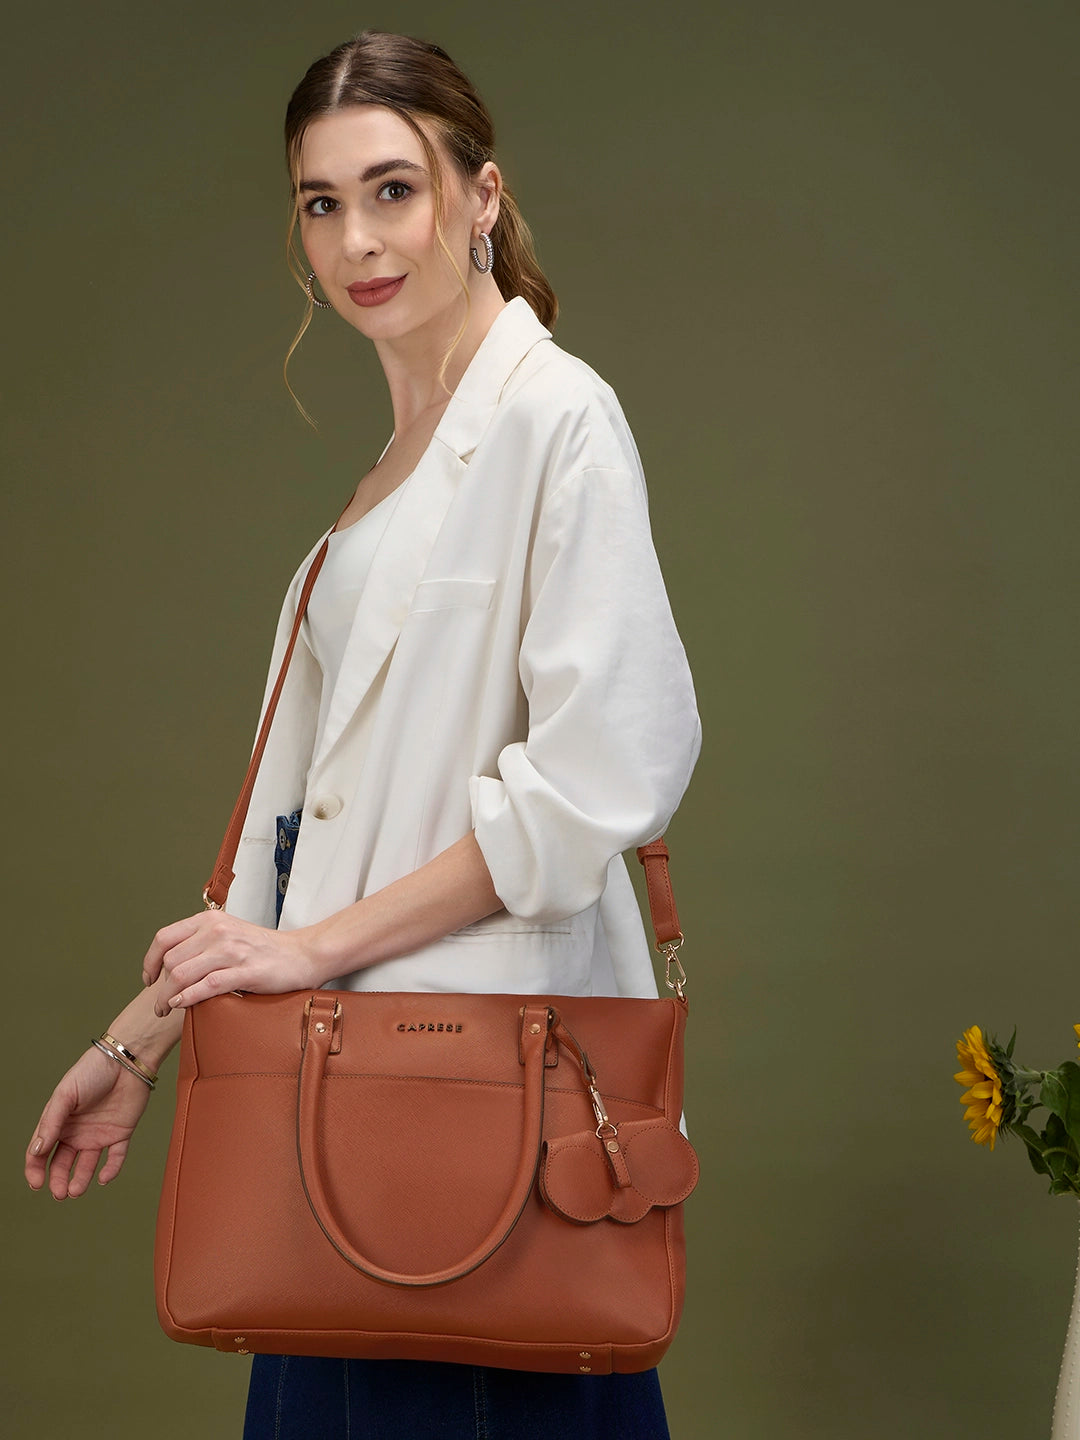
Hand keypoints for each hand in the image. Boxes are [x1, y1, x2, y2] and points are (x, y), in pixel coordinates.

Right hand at [25, 1046, 151, 1198]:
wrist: (126, 1060)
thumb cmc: (92, 1071)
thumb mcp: (65, 1095)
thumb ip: (51, 1123)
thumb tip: (36, 1151)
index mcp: (58, 1122)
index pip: (40, 1152)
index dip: (35, 1170)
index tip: (37, 1184)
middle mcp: (76, 1132)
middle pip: (62, 1164)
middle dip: (58, 1181)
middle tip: (60, 1193)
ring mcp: (98, 1134)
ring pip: (86, 1166)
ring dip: (80, 1181)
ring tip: (75, 1191)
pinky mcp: (120, 1134)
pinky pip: (115, 1158)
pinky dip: (110, 1170)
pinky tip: (104, 1178)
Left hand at [142, 911, 320, 1015]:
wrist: (303, 954)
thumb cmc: (266, 949)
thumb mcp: (229, 934)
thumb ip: (202, 942)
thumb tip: (172, 964)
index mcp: (211, 920)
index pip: (164, 938)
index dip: (150, 961)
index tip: (149, 978)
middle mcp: (218, 931)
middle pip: (171, 960)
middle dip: (159, 987)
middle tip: (160, 1004)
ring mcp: (231, 951)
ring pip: (183, 974)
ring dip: (168, 997)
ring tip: (167, 1009)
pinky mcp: (245, 971)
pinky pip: (206, 986)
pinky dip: (188, 998)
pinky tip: (182, 1005)